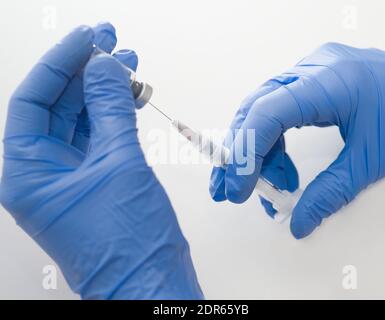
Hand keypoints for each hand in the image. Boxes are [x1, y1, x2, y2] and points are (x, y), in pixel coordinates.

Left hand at [0, 23, 202, 298]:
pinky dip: (117, 113)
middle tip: (110, 43)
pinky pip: (102, 136)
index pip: (34, 101)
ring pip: (83, 119)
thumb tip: (105, 67)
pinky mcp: (98, 180)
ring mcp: (73, 177)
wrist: (154, 282)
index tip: (86, 39)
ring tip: (129, 64)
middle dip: (86, 71)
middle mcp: (45, 174)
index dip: (60, 63)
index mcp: (29, 173)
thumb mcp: (119, 164)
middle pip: (59, 106)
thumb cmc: (128, 243)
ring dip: (106, 90)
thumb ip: (110, 108)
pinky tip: (133, 95)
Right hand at [210, 42, 384, 238]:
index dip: (246, 153)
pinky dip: (274, 144)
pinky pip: (278, 112)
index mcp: (329, 82)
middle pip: (256, 111)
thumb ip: (332, 192)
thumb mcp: (373, 158)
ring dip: (257, 154)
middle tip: (231, 189)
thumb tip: (300, 222)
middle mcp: (312, 71)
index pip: (268, 114)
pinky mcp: (310, 84)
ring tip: (266, 189)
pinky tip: (281, 170)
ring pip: (262, 112)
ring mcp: (309, 74)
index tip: (238, 188)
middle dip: (240, 154)